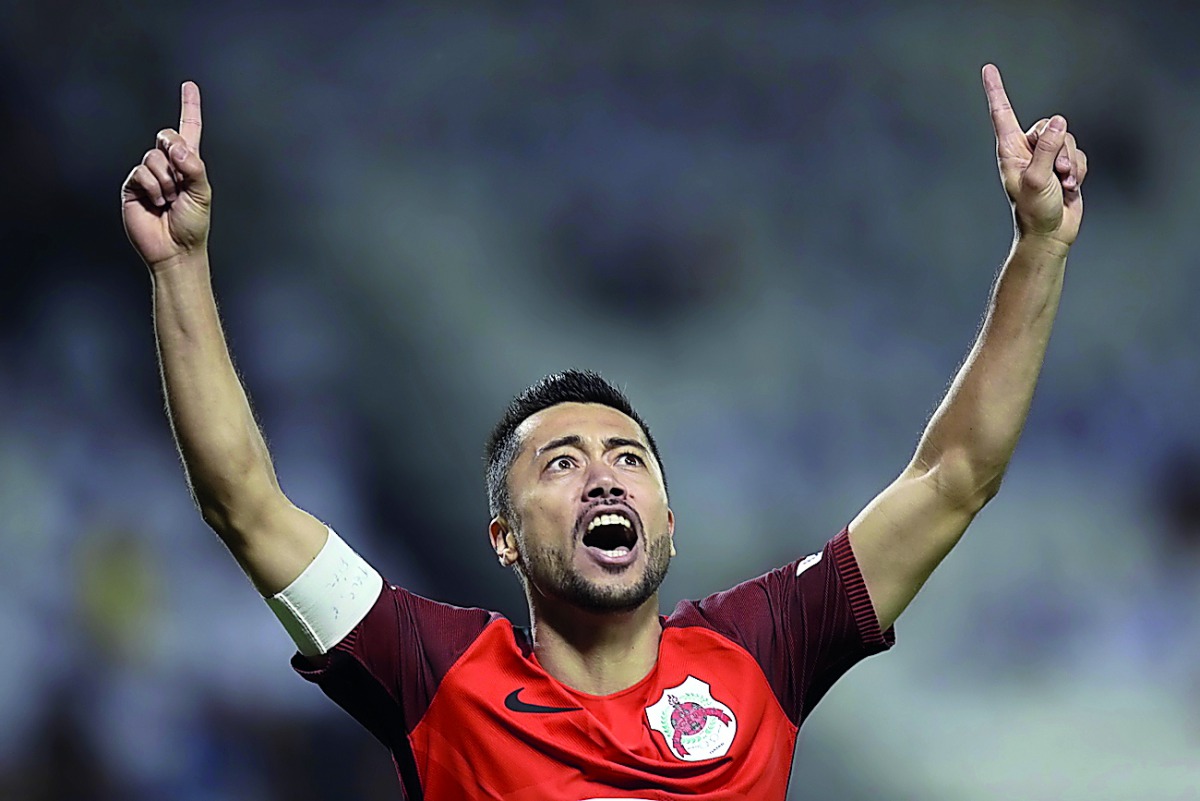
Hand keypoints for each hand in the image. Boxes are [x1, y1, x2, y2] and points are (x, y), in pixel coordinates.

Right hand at [121, 81, 210, 269]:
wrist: (175, 249)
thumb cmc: (193, 224)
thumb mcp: (202, 193)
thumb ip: (193, 166)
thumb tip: (174, 146)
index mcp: (188, 163)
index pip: (189, 129)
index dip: (189, 107)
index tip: (189, 85)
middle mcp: (167, 164)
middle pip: (166, 136)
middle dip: (175, 156)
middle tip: (180, 184)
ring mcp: (148, 174)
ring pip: (153, 157)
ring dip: (166, 181)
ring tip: (169, 201)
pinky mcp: (132, 185)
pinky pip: (140, 172)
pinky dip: (153, 188)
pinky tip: (156, 203)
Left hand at [983, 64, 1086, 246]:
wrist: (1050, 233)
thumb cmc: (1034, 211)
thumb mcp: (1037, 179)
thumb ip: (1047, 149)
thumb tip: (1058, 122)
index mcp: (1009, 150)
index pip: (1002, 113)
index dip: (996, 90)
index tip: (988, 69)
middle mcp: (1026, 149)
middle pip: (1050, 125)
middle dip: (1061, 148)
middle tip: (1058, 173)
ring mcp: (1045, 157)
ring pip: (1068, 140)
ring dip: (1071, 163)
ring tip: (1062, 183)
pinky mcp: (1063, 165)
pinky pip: (1079, 155)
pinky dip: (1079, 171)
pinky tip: (1069, 188)